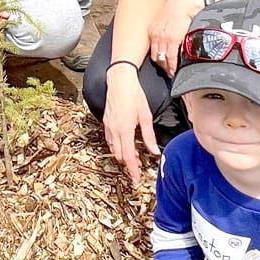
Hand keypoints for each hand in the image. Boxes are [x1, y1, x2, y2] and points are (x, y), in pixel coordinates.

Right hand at [102, 66, 159, 182]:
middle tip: (139, 165)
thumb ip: (149, 136)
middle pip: (119, 155)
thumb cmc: (134, 95)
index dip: (132, 170)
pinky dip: (117, 145)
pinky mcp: (106, 122)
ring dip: (122, 154)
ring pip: (113, 148)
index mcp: (124, 130)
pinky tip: (125, 142)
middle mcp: (114, 130)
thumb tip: (153, 152)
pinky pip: (110, 139)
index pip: (128, 157)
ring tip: (134, 154)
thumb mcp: (146, 116)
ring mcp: (108, 126)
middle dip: (128, 163)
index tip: (136, 179)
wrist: (119, 80)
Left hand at [147, 0, 199, 75]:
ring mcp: (163, 37)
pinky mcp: (173, 39)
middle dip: (161, 66)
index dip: (157, 59)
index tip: (162, 64)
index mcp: (152, 30)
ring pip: (162, 59)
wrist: (187, 0)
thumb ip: (165, 30)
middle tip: (167, 72)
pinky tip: (175, 70)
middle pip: (155, 56)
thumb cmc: (179, 7)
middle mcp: (155, 34)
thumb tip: (169, 40)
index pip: (152, 50)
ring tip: (172, 73)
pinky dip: (173, 66)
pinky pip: (171, 57)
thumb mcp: (166, 19)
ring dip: (167, 68)